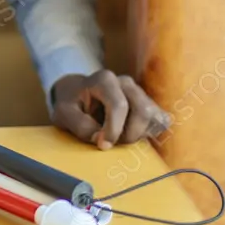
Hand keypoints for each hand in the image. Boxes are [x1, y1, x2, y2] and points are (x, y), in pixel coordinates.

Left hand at [51, 70, 171, 149]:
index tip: (103, 144)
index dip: (113, 130)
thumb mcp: (63, 113)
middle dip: (129, 134)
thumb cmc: (70, 103)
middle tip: (111, 142)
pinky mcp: (148, 104)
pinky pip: (161, 120)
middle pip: (144, 111)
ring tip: (119, 137)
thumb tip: (101, 139)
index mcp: (104, 80)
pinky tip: (132, 135)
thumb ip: (80, 126)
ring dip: (138, 134)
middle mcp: (126, 83)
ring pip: (154, 117)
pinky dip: (150, 133)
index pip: (120, 105)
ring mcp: (139, 92)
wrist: (76, 93)